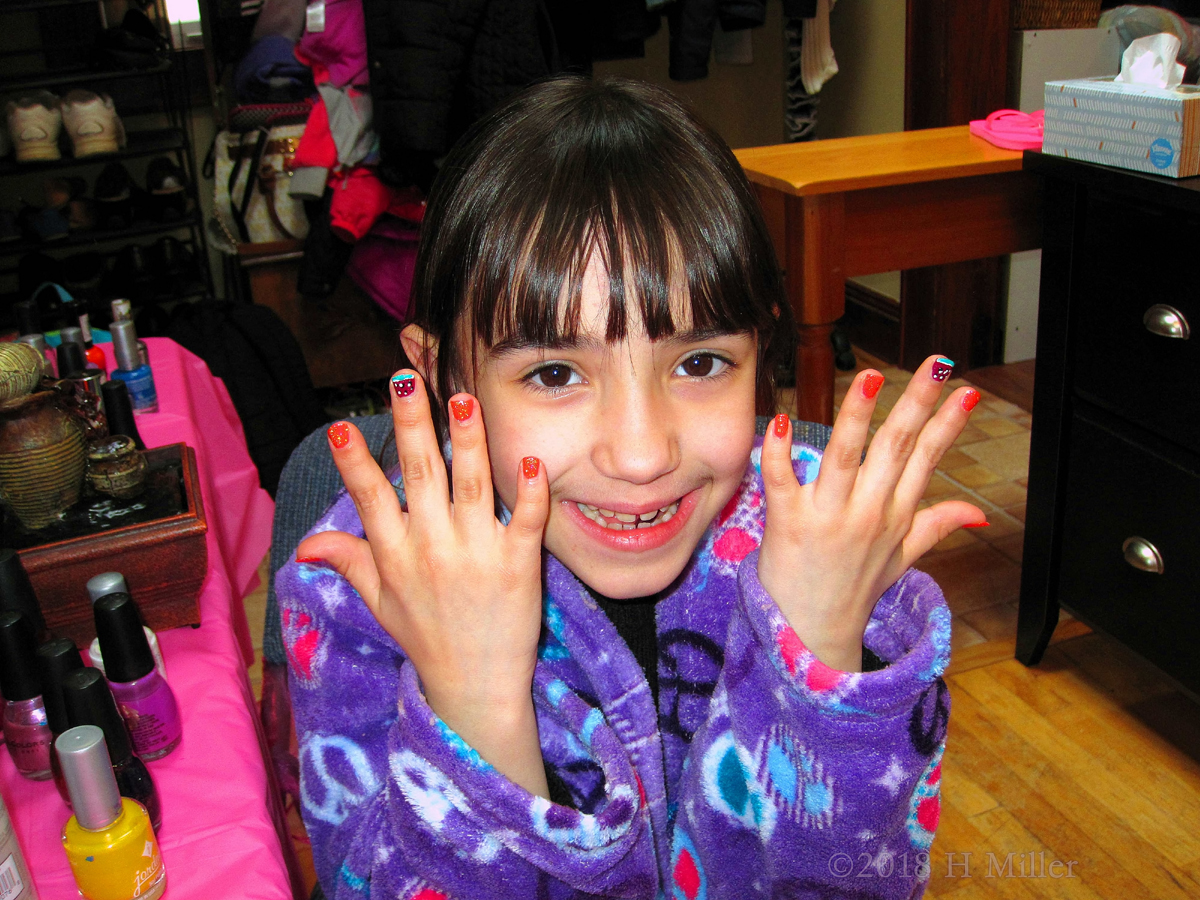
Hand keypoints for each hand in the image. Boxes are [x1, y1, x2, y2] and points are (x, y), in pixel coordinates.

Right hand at [295, 372, 550, 793]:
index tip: (342, 425)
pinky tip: (531, 461)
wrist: (475, 687)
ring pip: (470, 487)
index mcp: (394, 554)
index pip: (369, 497)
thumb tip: (306, 546)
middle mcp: (431, 548)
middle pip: (419, 476)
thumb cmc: (427, 638)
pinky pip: (524, 521)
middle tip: (406, 380)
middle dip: (411, 426)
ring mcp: (477, 554)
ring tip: (464, 399)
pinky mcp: (519, 565)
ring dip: (467, 441)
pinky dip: (529, 492)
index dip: (354, 462)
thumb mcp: (379, 602)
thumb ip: (349, 562)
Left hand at [757, 356, 984, 671]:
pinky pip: (783, 482)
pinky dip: (779, 453)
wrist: (812, 633)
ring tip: (870, 378)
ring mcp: (828, 517)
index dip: (947, 424)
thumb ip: (936, 526)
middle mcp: (868, 512)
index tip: (966, 390)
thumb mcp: (903, 558)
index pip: (926, 459)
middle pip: (895, 448)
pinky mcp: (788, 523)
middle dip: (917, 404)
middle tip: (936, 366)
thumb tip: (978, 514)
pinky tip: (781, 421)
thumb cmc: (854, 588)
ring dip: (858, 417)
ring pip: (845, 457)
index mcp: (896, 514)